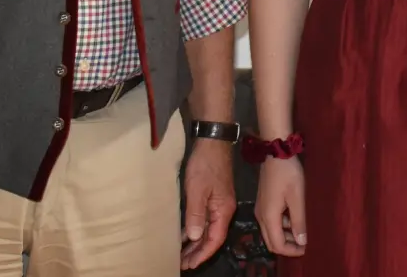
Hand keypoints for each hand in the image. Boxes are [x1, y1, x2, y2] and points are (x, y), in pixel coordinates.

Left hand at [181, 140, 236, 268]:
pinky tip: (185, 235)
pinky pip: (205, 219)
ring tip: (182, 255)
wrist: (212, 142)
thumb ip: (196, 214)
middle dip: (198, 252)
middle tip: (182, 264)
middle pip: (212, 237)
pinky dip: (196, 229)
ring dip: (196, 243)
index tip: (190, 265)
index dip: (203, 253)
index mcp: (223, 210)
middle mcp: (224, 209)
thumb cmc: (205, 165)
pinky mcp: (213, 197)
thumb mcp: (197, 190)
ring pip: (209, 229)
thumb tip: (195, 237)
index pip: (215, 239)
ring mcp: (219, 203)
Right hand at [255, 157, 306, 257]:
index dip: (291, 251)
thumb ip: (299, 221)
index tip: (306, 249)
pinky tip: (295, 219)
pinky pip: (271, 222)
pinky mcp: (263, 203)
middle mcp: (261, 217)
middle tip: (304, 244)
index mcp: (268, 217)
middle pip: (271, 242)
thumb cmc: (288, 174)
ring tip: (303, 231)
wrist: (276, 152)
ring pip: (271, 232)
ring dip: (285, 236)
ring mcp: (261, 209)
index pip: (277, 245)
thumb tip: (301, 242)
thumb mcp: (297, 197)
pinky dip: (282, 226)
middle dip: (287, 246)